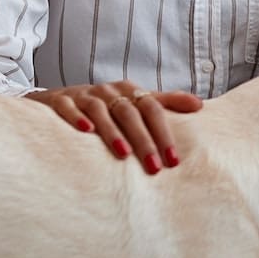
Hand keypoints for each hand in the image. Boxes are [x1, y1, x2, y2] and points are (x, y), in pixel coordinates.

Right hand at [27, 81, 202, 174]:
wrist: (59, 99)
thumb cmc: (105, 106)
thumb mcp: (134, 101)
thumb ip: (165, 102)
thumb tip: (199, 105)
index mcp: (127, 90)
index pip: (151, 108)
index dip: (163, 132)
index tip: (173, 160)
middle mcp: (107, 91)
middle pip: (129, 112)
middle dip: (143, 140)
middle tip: (154, 167)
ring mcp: (82, 95)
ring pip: (99, 110)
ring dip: (112, 131)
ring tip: (123, 154)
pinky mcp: (59, 101)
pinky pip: (67, 107)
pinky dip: (76, 117)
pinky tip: (85, 131)